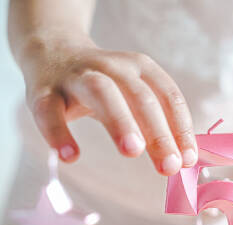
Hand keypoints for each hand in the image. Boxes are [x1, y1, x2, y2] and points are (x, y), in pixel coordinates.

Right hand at [17, 35, 196, 175]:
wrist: (51, 52)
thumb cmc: (103, 86)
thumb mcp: (132, 95)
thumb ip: (154, 124)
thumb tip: (182, 162)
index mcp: (139, 67)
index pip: (168, 96)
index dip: (181, 128)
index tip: (188, 159)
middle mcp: (111, 67)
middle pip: (140, 96)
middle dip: (158, 132)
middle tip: (169, 165)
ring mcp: (77, 76)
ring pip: (101, 93)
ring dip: (120, 121)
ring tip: (133, 152)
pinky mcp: (43, 91)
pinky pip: (49, 112)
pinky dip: (58, 133)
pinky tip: (71, 156)